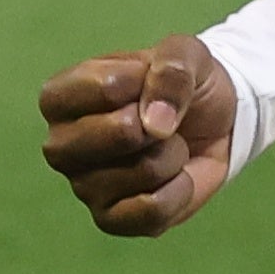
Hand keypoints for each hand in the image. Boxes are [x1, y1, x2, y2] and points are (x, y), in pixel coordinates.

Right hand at [39, 35, 240, 236]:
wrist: (214, 125)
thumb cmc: (182, 84)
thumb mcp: (185, 54)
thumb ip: (171, 69)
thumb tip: (154, 123)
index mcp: (61, 97)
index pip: (97, 89)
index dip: (139, 83)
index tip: (147, 80)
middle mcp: (60, 144)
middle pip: (112, 135)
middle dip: (155, 124)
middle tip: (161, 121)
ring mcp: (82, 186)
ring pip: (141, 172)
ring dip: (173, 155)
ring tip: (167, 146)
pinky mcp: (110, 219)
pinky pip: (151, 212)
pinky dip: (179, 191)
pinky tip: (174, 178)